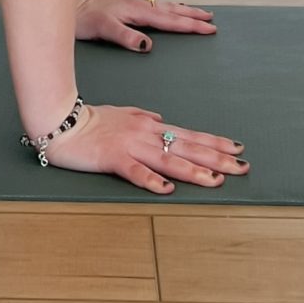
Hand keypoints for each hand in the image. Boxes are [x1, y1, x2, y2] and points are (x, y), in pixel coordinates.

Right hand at [43, 101, 248, 194]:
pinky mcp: (112, 158)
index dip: (215, 144)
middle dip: (217, 159)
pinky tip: (167, 189)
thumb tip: (162, 120)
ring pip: (168, 160)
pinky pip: (135, 172)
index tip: (238, 150)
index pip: (190, 136)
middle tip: (243, 168)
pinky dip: (151, 180)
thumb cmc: (90, 120)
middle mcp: (146, 134)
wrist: (60, 122)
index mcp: (150, 126)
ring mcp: (130, 146)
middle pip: (188, 148)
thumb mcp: (121, 113)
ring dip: (194, 171)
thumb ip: (142, 116)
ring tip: (216, 180)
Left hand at [74, 0, 214, 54]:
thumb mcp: (104, 29)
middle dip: (194, 16)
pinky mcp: (131, 6)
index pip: (171, 20)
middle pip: (174, 11)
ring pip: (167, 6)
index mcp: (138, 11)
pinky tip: (172, 10)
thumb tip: (148, 44)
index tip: (208, 29)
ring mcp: (136, 4)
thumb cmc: (85, 18)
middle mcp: (140, 5)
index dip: (191, 26)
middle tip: (212, 21)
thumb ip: (126, 37)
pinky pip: (158, 6)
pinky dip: (172, 8)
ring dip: (185, 10)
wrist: (72, 5)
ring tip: (201, 13)